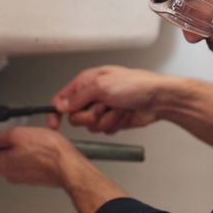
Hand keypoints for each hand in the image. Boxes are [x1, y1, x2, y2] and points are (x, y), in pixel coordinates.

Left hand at [0, 127, 87, 187]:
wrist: (70, 167)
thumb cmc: (48, 152)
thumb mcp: (17, 135)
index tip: (6, 132)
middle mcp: (9, 174)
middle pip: (2, 154)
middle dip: (11, 144)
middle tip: (25, 135)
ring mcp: (23, 177)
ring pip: (17, 158)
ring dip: (24, 149)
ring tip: (36, 142)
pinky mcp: (35, 177)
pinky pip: (30, 163)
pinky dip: (34, 156)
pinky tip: (43, 150)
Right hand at [49, 65, 168, 133]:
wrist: (157, 99)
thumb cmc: (135, 84)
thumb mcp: (102, 85)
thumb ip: (78, 96)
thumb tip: (60, 105)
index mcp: (86, 82)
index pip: (62, 99)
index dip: (56, 112)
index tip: (54, 123)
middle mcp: (92, 96)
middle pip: (76, 117)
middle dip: (90, 116)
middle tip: (102, 107)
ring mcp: (103, 109)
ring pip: (91, 126)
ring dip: (106, 119)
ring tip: (118, 108)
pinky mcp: (112, 121)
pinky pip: (104, 130)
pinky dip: (115, 124)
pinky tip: (124, 114)